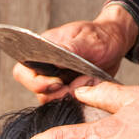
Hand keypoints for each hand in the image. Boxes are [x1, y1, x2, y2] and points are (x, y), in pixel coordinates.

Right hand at [11, 4, 136, 102]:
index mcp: (42, 49)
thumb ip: (70, 48)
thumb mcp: (88, 39)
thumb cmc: (100, 36)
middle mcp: (45, 67)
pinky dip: (78, 100)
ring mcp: (56, 80)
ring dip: (70, 96)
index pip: (23, 71)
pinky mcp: (68, 89)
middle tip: (78, 84)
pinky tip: (90, 87)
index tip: (58, 82)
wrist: (115, 42)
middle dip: (57, 92)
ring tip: (88, 81)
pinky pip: (65, 102)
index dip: (35, 82)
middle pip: (36, 90)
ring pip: (51, 99)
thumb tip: (53, 61)